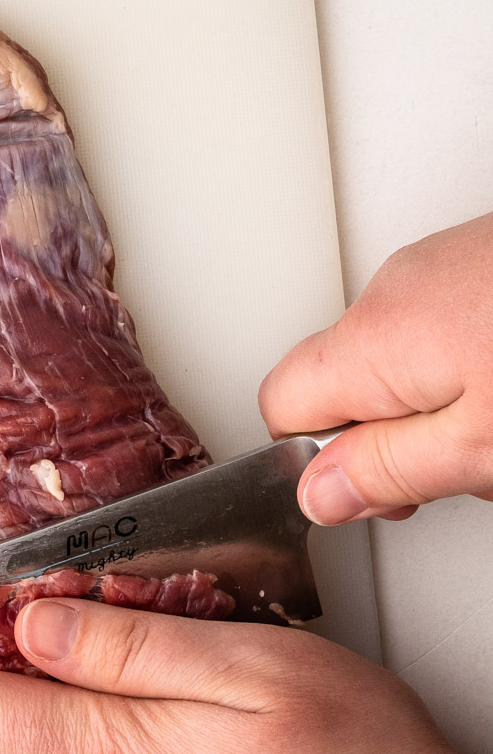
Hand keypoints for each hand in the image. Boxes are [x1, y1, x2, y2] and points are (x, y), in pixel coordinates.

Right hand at [260, 213, 492, 523]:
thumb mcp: (483, 440)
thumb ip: (389, 470)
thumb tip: (315, 494)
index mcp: (371, 339)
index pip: (280, 407)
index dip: (319, 463)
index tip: (378, 492)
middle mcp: (392, 291)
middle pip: (344, 386)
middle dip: (393, 440)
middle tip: (459, 471)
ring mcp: (437, 266)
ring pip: (400, 360)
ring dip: (441, 408)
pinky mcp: (478, 259)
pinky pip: (444, 328)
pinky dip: (472, 367)